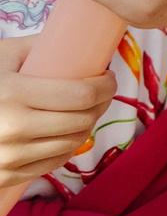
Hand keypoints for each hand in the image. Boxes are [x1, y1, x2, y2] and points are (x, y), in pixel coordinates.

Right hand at [0, 38, 110, 189]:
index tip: (107, 78)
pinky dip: (67, 146)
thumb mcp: (3, 56)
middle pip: (82, 120)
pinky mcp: (7, 175)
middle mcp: (13, 128)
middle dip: (100, 104)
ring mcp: (10, 156)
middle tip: (100, 93)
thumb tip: (81, 40)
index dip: (105, 86)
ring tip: (83, 111)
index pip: (82, 95)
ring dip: (86, 125)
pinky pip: (55, 162)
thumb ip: (39, 47)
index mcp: (13, 93)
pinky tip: (64, 132)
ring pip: (73, 143)